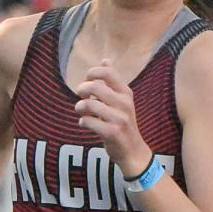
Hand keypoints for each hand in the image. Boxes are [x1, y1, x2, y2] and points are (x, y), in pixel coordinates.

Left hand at [74, 60, 149, 174]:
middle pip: (95, 86)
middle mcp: (124, 104)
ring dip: (79, 106)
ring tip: (80, 110)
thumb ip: (113, 82)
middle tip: (80, 95)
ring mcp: (119, 119)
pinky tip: (84, 123)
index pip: (108, 73)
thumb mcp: (122, 100)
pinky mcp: (111, 133)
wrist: (133, 151)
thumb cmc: (123, 123)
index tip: (87, 80)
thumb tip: (105, 60)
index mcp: (126, 93)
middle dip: (82, 89)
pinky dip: (82, 121)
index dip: (92, 73)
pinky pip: (88, 121)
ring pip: (89, 104)